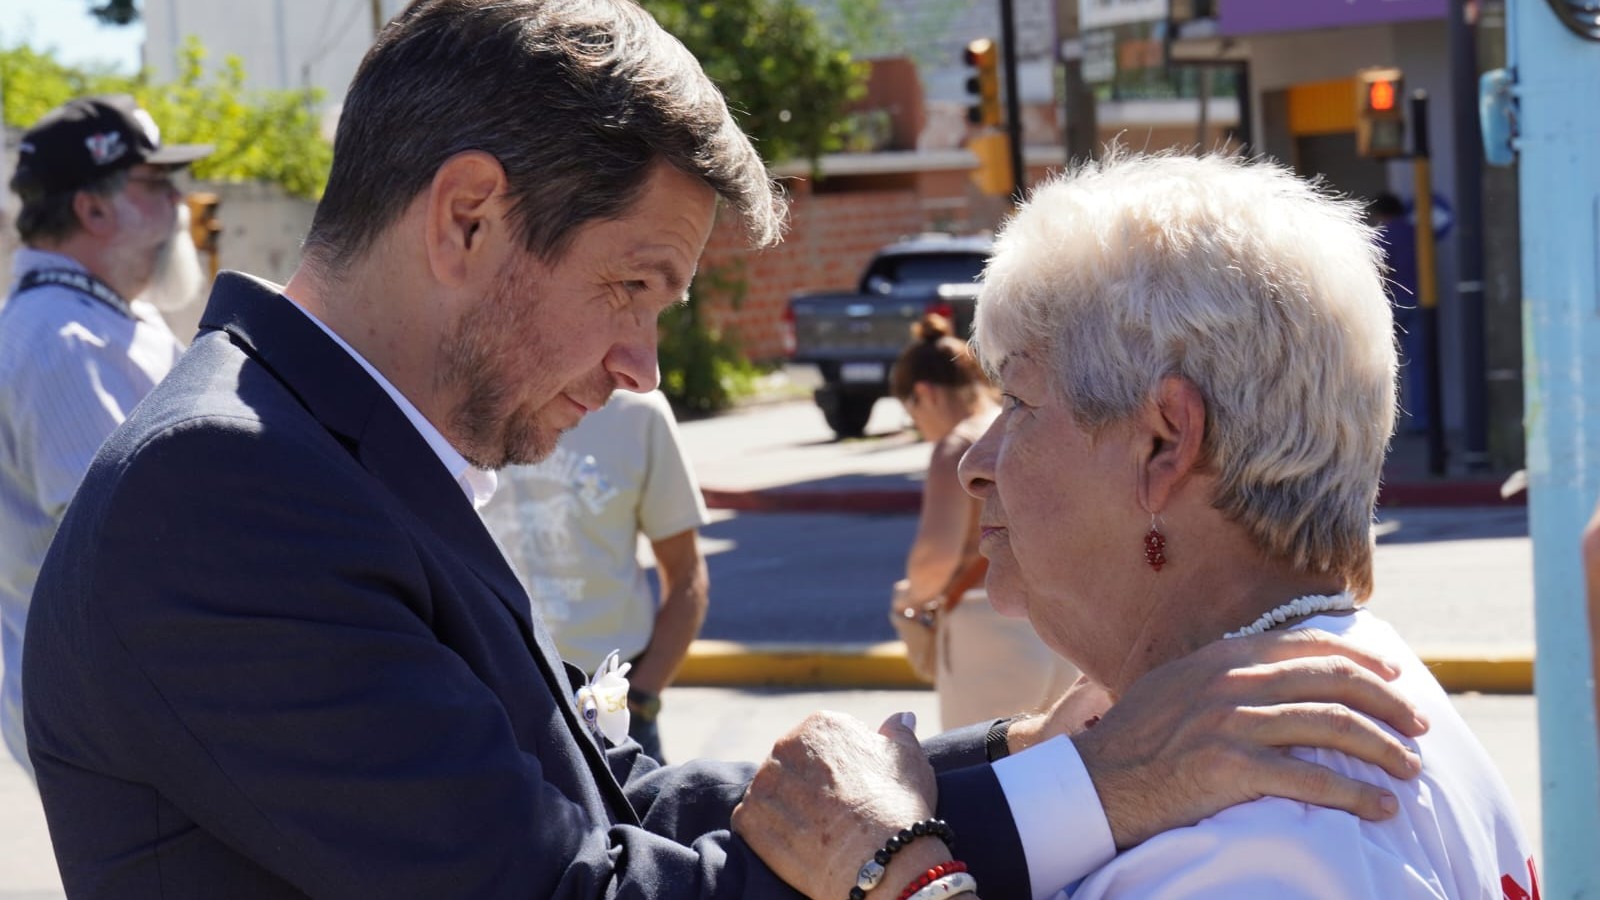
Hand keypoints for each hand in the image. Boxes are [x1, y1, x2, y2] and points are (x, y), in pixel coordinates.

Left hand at [733, 711, 945, 898]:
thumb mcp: (909, 760)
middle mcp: (785, 746)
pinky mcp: (748, 819)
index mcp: (821, 725)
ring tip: (816, 831)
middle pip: (793, 764)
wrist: (880, 861)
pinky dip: (769, 833)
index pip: (822, 741)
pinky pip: (754, 821)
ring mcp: (763, 783)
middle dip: (809, 785)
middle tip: (834, 813)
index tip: (853, 789)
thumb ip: (898, 734)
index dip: (839, 768)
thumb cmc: (899, 808)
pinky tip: (796, 844)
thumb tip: (900, 718)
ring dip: (788, 807)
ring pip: (772, 791)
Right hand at [1071, 629, 1428, 849]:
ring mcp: (1231, 723)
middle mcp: (1231, 681)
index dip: (1360, 658)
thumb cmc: (1135, 739)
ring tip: (1410, 768)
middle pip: (1332, 681)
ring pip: (1331, 726)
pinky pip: (1309, 778)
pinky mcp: (1230, 768)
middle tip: (1419, 725)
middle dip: (1387, 702)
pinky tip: (1380, 806)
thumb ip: (1223, 673)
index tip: (1394, 676)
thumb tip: (1269, 672)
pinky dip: (1354, 794)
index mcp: (1222, 656)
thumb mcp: (1176, 685)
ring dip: (1382, 748)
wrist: (1093, 782)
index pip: (1308, 645)